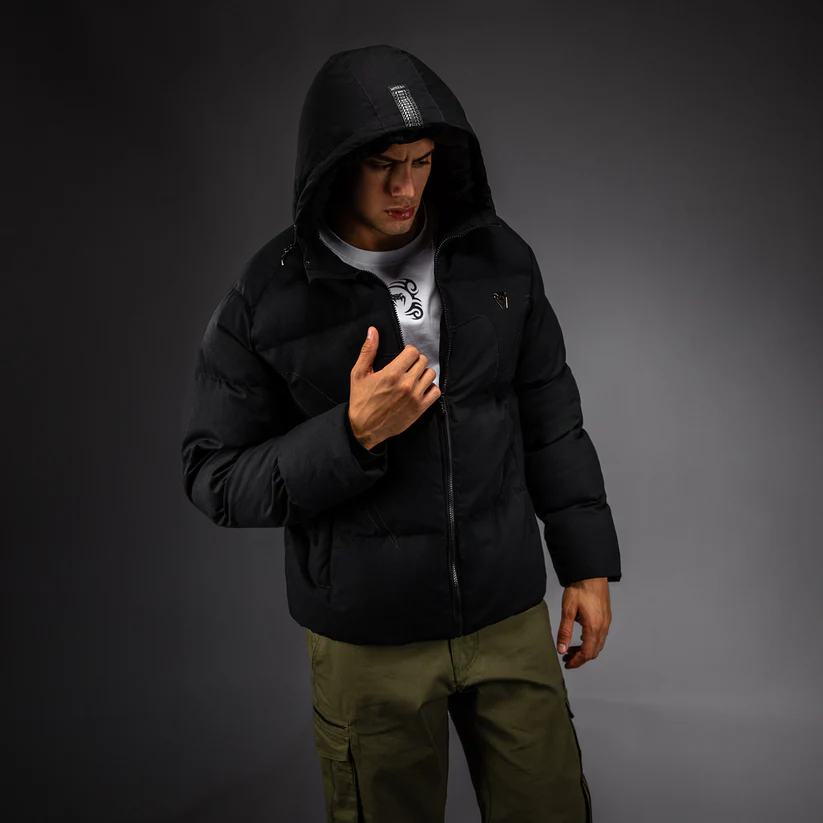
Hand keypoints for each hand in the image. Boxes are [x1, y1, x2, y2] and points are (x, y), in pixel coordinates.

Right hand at [348, 326, 440, 448]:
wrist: (364, 428)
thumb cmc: (361, 401)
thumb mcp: (358, 374)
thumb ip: (368, 351)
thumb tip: (372, 331)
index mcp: (392, 373)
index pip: (413, 352)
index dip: (408, 352)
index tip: (404, 357)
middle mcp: (406, 384)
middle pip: (423, 361)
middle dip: (415, 362)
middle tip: (407, 368)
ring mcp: (415, 397)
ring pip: (431, 374)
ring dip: (424, 374)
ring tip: (414, 378)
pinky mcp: (420, 408)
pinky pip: (436, 392)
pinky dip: (430, 389)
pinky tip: (421, 389)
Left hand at [556, 577, 611, 668]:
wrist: (590, 574)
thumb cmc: (579, 589)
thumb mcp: (568, 611)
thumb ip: (565, 632)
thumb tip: (561, 649)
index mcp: (594, 627)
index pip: (587, 653)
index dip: (577, 661)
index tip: (567, 664)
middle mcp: (603, 627)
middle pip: (594, 651)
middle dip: (580, 658)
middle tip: (567, 658)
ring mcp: (606, 622)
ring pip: (598, 644)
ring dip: (585, 650)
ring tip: (570, 649)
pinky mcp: (605, 617)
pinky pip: (600, 636)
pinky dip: (590, 641)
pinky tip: (580, 637)